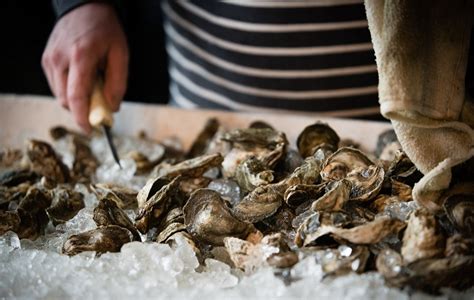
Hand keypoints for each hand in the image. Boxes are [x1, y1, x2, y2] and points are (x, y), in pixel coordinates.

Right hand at [42, 3, 128, 131]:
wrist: (83, 6)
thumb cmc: (105, 29)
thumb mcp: (121, 54)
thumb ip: (118, 83)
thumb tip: (112, 108)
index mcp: (81, 56)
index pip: (76, 96)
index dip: (82, 118)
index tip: (91, 130)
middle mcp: (60, 59)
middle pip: (66, 100)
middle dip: (83, 110)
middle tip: (100, 104)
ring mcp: (50, 59)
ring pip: (60, 95)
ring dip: (77, 100)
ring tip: (93, 84)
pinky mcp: (46, 60)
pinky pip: (57, 86)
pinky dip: (70, 90)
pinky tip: (82, 78)